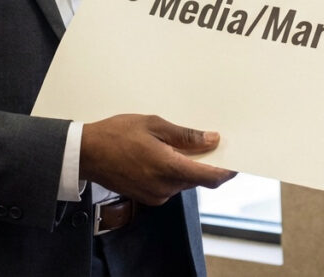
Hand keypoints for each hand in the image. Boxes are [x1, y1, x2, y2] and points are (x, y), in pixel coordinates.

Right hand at [80, 114, 236, 205]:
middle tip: (205, 142)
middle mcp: (165, 187)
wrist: (87, 153)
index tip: (236, 161)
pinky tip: (162, 155)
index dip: (227, 171)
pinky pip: (170, 186)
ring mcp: (156, 195)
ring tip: (172, 145)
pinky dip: (173, 172)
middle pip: (198, 179)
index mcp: (168, 168)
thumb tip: (211, 140)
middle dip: (205, 163)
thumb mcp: (153, 125)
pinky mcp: (148, 198)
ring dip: (186, 167)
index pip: (210, 178)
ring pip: (184, 182)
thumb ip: (185, 136)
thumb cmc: (116, 135)